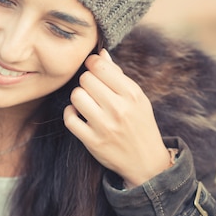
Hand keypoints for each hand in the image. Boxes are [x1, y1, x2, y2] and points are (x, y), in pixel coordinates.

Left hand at [64, 49, 172, 187]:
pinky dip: (71, 114)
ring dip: (79, 98)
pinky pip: (69, 118)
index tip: (93, 69)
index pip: (100, 66)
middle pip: (86, 79)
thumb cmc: (140, 124)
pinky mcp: (92, 141)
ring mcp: (105, 126)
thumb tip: (101, 54)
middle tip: (93, 90)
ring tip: (87, 103)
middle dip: (87, 82)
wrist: (146, 161)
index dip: (93, 64)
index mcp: (132, 94)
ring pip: (76, 96)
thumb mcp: (137, 98)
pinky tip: (79, 115)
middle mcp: (119, 109)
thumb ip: (118, 76)